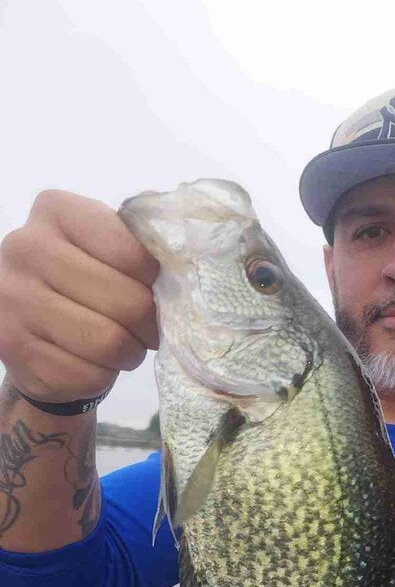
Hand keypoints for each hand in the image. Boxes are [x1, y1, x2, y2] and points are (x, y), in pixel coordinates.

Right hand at [0, 189, 158, 402]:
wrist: (34, 327)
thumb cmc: (86, 283)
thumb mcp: (108, 247)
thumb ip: (142, 244)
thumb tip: (185, 261)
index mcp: (57, 210)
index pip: (132, 253)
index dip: (156, 282)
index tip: (154, 289)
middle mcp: (26, 247)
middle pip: (126, 302)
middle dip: (149, 325)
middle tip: (148, 329)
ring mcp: (15, 298)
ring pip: (109, 342)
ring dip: (130, 352)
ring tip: (124, 345)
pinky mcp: (14, 346)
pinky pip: (88, 374)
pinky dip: (103, 375)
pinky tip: (93, 362)